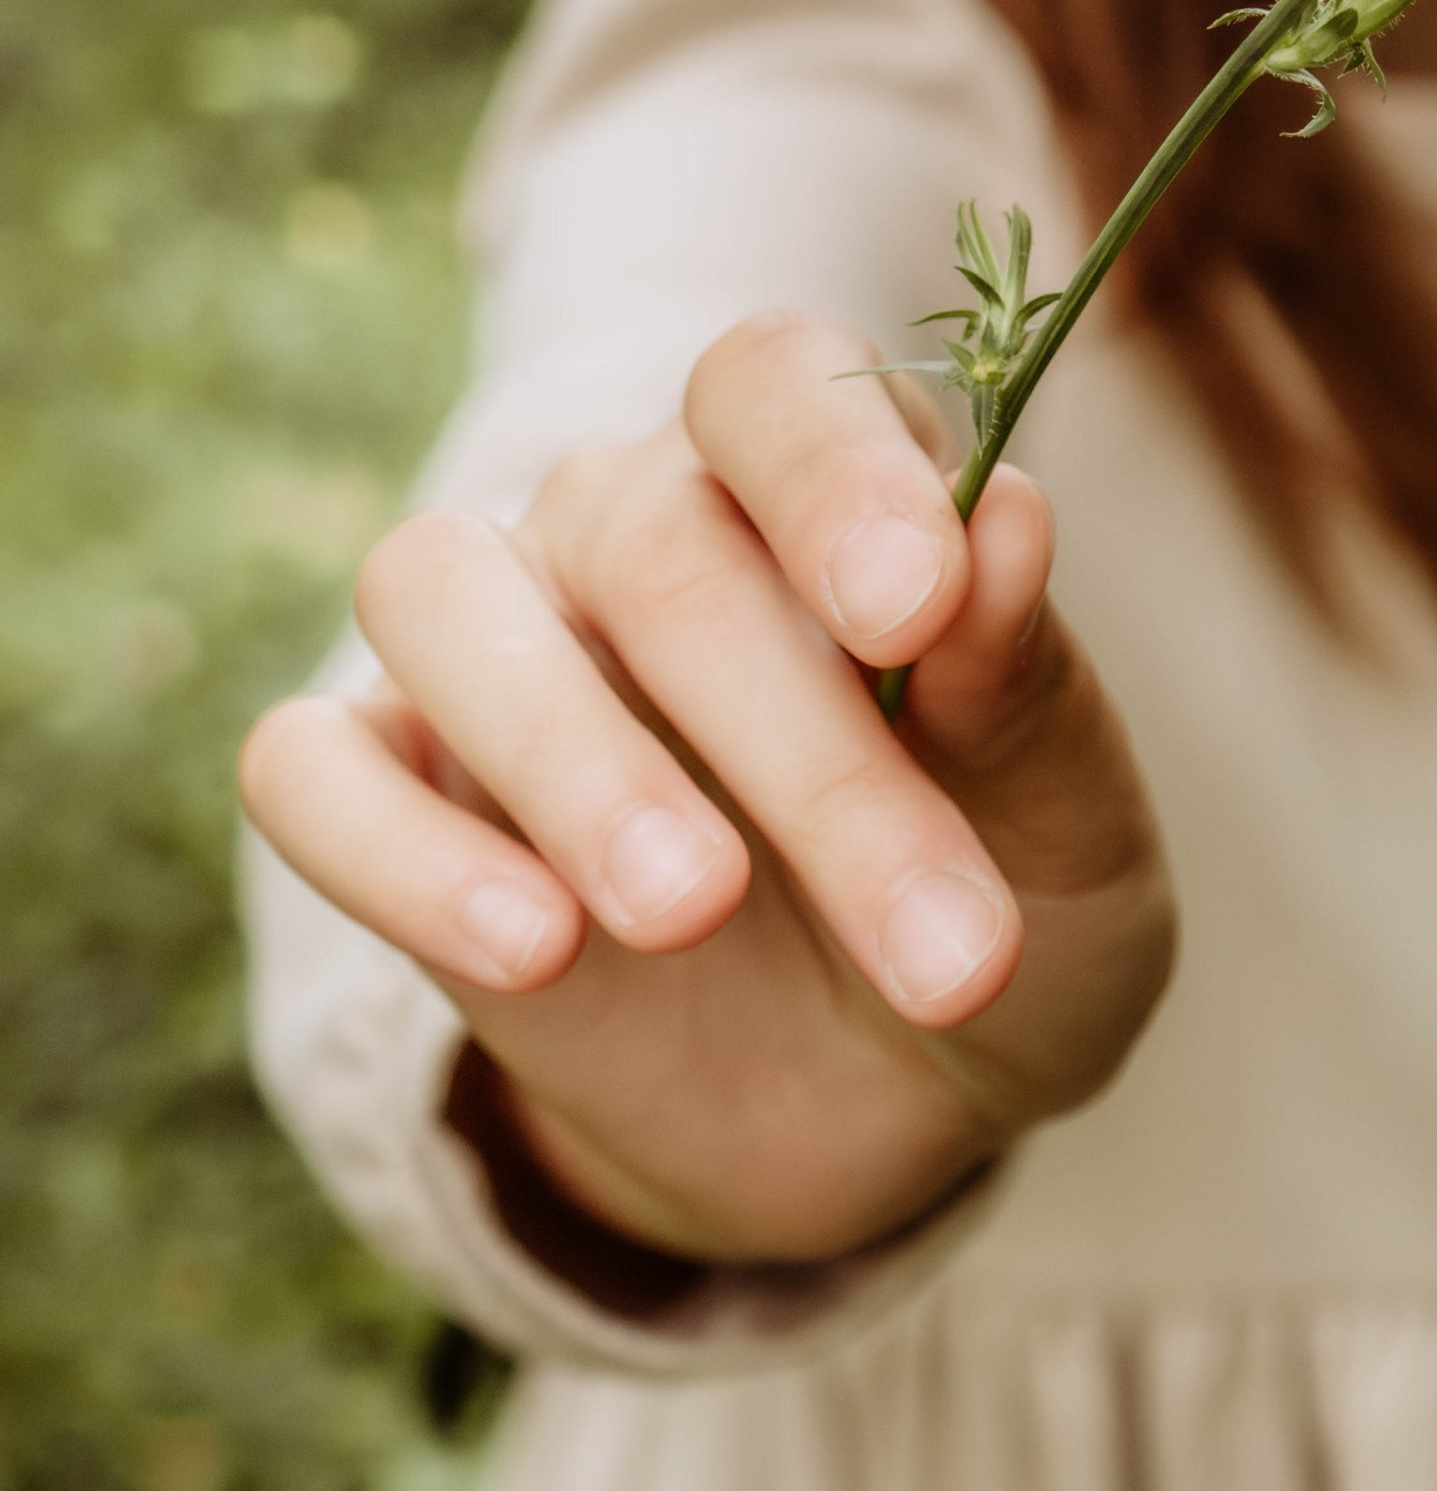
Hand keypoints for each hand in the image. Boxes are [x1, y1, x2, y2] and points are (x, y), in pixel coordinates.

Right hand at [239, 309, 1174, 1265]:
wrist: (896, 1108)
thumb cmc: (1004, 909)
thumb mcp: (1071, 829)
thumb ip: (1028, 683)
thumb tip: (1011, 516)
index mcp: (816, 484)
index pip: (777, 382)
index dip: (836, 473)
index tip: (916, 605)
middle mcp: (632, 524)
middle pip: (656, 546)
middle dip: (802, 751)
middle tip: (936, 943)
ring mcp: (494, 647)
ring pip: (438, 594)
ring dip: (572, 759)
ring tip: (694, 914)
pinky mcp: (386, 793)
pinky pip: (310, 767)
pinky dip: (400, 847)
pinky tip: (535, 948)